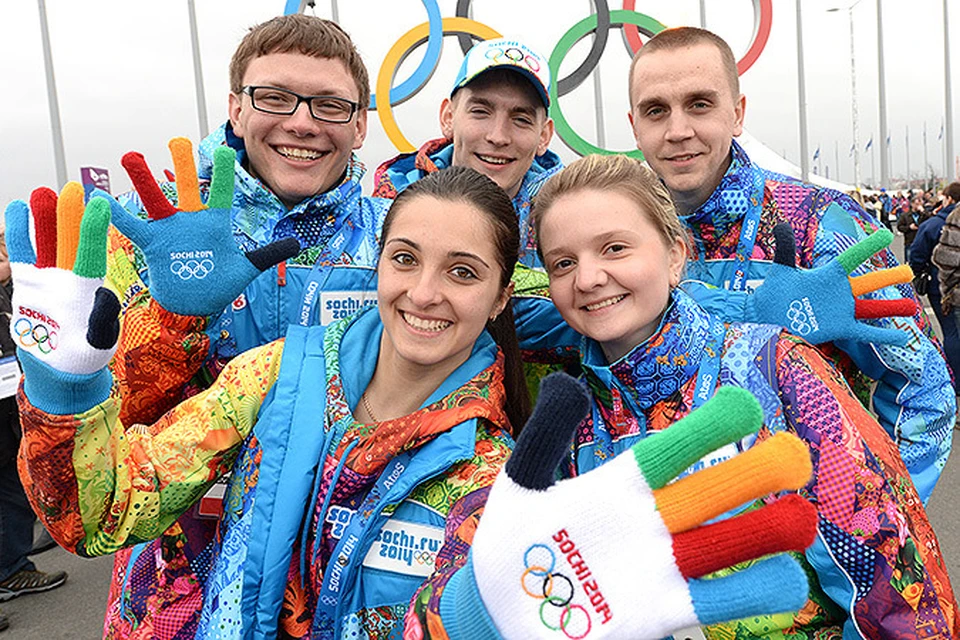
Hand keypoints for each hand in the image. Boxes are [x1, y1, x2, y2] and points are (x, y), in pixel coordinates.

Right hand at [5, 183, 119, 373]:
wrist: (59, 371)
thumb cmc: (85, 357)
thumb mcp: (99, 342)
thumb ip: (102, 320)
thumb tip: (106, 296)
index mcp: (90, 289)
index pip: (92, 252)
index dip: (95, 228)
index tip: (100, 203)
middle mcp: (69, 279)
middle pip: (69, 241)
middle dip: (70, 215)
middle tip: (71, 188)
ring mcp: (47, 279)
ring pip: (45, 243)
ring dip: (43, 219)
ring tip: (41, 193)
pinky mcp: (27, 284)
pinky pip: (22, 254)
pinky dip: (19, 233)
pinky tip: (17, 209)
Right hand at [104, 137, 299, 316]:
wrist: (196, 305)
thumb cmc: (220, 284)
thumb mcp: (247, 269)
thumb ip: (268, 253)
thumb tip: (297, 242)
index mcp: (215, 223)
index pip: (222, 193)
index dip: (224, 173)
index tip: (225, 150)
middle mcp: (191, 220)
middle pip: (187, 187)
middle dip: (182, 164)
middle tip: (177, 140)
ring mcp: (171, 229)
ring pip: (156, 199)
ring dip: (143, 179)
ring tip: (131, 156)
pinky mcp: (153, 243)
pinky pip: (132, 225)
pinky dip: (115, 213)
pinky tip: (99, 196)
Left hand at [467, 375, 816, 639]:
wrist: (504, 608)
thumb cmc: (513, 543)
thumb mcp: (520, 485)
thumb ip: (545, 437)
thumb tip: (569, 383)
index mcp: (617, 486)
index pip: (668, 452)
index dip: (702, 431)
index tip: (744, 406)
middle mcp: (647, 522)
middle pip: (705, 495)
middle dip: (747, 477)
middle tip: (793, 456)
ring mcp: (655, 568)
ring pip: (716, 546)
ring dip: (757, 535)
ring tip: (802, 522)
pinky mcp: (655, 613)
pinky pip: (708, 600)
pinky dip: (747, 592)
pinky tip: (784, 582)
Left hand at [745, 223, 915, 345]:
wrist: (768, 317)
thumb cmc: (774, 292)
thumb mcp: (781, 269)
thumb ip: (785, 248)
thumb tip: (781, 225)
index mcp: (828, 275)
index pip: (852, 258)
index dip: (868, 247)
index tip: (886, 235)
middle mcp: (839, 292)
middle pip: (868, 283)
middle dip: (888, 278)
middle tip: (909, 272)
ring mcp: (841, 310)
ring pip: (872, 308)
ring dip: (891, 308)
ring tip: (912, 307)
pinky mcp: (839, 327)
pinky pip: (866, 332)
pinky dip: (884, 335)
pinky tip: (903, 338)